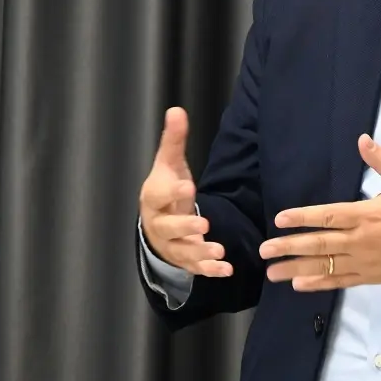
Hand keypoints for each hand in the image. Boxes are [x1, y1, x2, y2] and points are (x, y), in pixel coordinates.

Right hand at [139, 107, 231, 277]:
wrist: (156, 222)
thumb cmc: (165, 189)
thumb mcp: (169, 164)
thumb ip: (174, 140)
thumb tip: (176, 110)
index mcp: (154, 199)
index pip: (158, 196)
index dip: (172, 192)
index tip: (187, 186)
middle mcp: (159, 225)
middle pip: (169, 229)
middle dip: (185, 228)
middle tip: (204, 225)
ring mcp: (171, 245)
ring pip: (182, 252)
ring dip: (200, 253)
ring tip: (219, 251)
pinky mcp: (184, 259)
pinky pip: (195, 268)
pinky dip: (210, 270)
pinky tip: (226, 269)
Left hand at [258, 134, 380, 290]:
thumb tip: (362, 139)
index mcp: (366, 215)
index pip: (327, 216)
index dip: (302, 218)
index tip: (279, 220)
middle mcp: (360, 240)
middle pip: (318, 244)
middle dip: (289, 247)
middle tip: (264, 251)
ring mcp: (364, 261)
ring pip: (324, 266)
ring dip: (296, 269)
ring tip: (272, 273)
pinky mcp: (370, 277)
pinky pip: (340, 282)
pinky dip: (319, 284)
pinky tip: (299, 285)